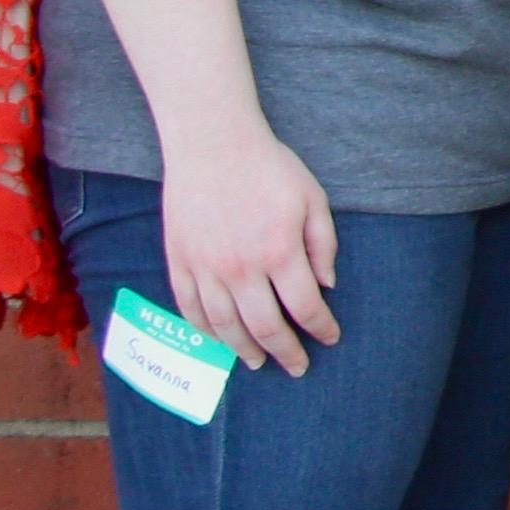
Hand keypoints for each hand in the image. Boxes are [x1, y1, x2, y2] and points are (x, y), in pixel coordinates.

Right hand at [158, 123, 339, 375]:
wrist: (212, 142)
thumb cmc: (269, 167)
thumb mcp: (312, 199)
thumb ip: (323, 244)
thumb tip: (327, 286)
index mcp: (280, 252)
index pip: (306, 308)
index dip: (321, 329)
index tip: (329, 338)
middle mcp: (241, 268)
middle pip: (266, 327)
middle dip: (286, 352)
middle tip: (297, 367)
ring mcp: (206, 267)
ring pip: (225, 326)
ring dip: (243, 349)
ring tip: (258, 361)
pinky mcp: (179, 260)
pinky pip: (190, 308)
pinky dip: (205, 330)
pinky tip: (219, 339)